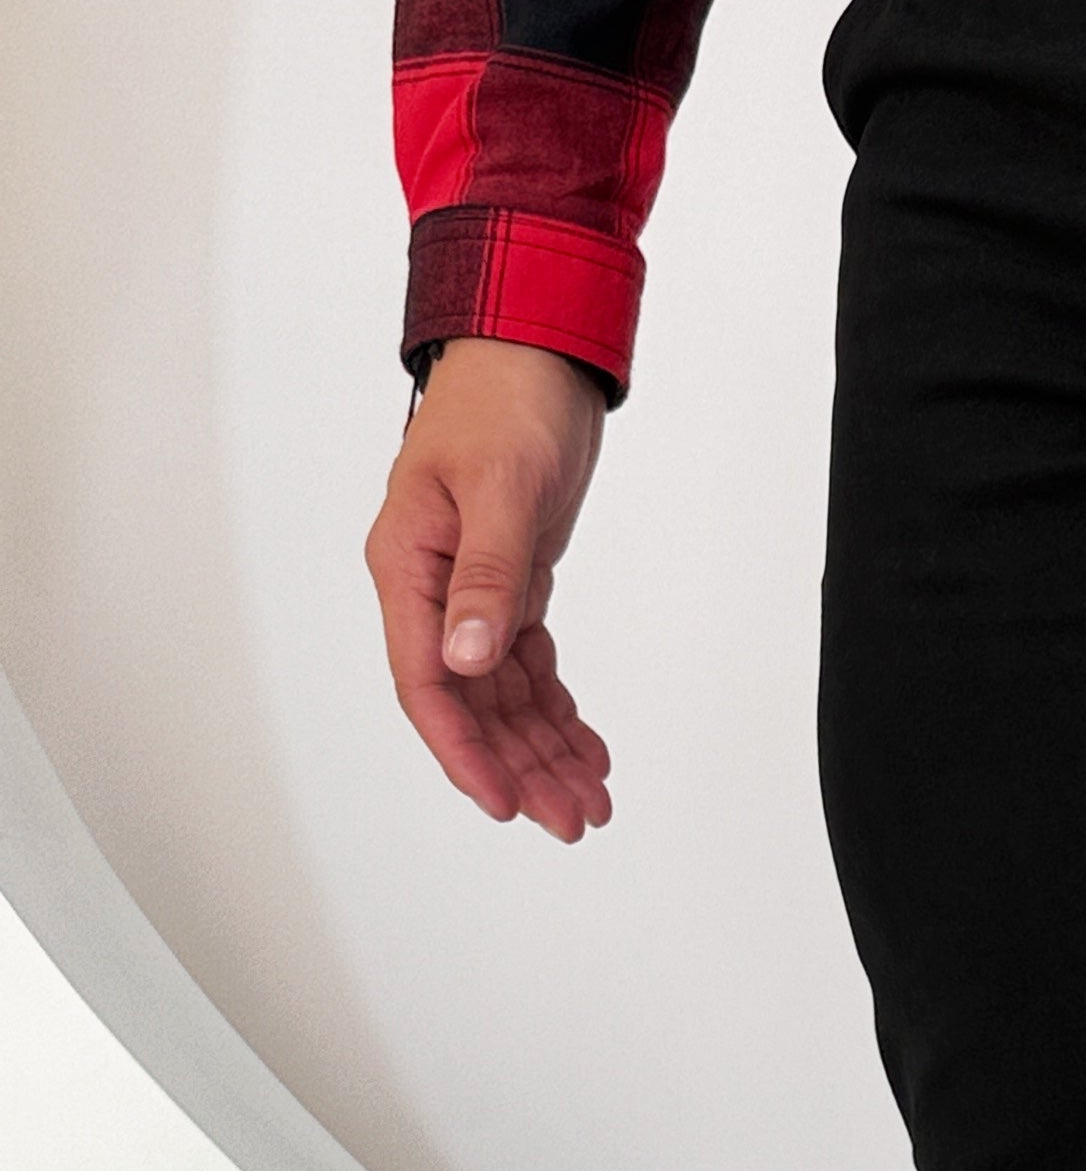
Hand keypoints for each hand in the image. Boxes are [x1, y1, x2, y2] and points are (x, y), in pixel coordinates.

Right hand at [365, 337, 614, 839]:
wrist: (535, 350)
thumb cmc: (506, 402)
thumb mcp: (501, 489)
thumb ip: (488, 576)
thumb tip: (469, 657)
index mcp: (408, 568)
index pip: (428, 681)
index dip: (465, 749)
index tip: (506, 802)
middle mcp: (432, 589)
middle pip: (471, 703)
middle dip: (521, 766)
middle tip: (573, 820)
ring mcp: (472, 590)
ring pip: (503, 693)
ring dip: (545, 748)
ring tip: (592, 801)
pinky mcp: (511, 583)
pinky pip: (528, 665)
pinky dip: (558, 708)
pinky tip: (590, 746)